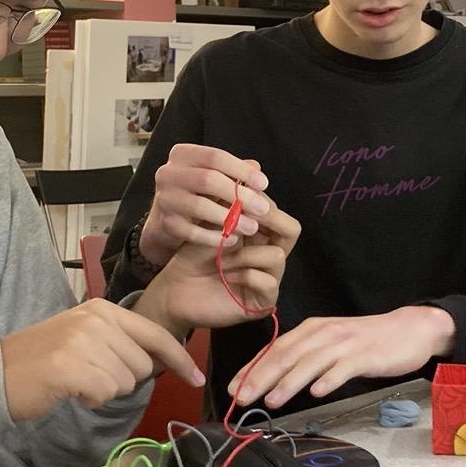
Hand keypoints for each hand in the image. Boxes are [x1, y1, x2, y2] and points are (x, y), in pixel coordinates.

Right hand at [0, 299, 205, 419]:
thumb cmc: (41, 362)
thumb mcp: (83, 337)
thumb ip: (119, 342)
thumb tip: (158, 361)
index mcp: (103, 309)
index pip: (155, 334)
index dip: (180, 359)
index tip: (197, 377)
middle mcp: (96, 318)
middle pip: (143, 365)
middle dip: (123, 380)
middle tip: (90, 377)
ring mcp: (83, 340)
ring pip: (126, 381)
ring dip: (105, 390)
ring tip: (76, 381)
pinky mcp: (70, 366)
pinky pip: (106, 393)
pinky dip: (91, 399)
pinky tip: (71, 391)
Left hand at [135, 202, 300, 332]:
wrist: (174, 288)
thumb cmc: (192, 255)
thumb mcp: (211, 220)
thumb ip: (231, 198)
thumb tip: (254, 163)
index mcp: (260, 236)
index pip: (278, 213)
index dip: (261, 203)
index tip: (237, 201)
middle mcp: (269, 256)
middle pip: (291, 230)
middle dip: (266, 220)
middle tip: (243, 220)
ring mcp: (269, 280)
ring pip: (278, 256)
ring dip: (246, 253)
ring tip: (221, 257)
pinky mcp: (262, 302)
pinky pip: (268, 282)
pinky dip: (245, 275)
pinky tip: (225, 275)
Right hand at [139, 144, 272, 266]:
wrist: (167, 217)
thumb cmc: (197, 192)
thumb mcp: (214, 176)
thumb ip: (233, 171)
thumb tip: (256, 167)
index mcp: (182, 154)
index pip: (215, 157)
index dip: (242, 170)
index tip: (263, 184)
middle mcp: (168, 173)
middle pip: (208, 180)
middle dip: (240, 195)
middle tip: (263, 209)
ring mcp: (164, 199)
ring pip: (200, 206)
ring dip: (230, 219)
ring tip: (251, 227)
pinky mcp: (165, 223)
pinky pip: (192, 232)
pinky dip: (215, 237)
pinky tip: (232, 240)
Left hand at [230, 306, 455, 408]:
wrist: (410, 328)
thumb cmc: (367, 340)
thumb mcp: (331, 342)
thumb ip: (305, 356)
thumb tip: (274, 378)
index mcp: (312, 329)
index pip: (275, 349)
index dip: (252, 368)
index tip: (233, 387)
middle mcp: (325, 333)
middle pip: (287, 356)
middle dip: (261, 377)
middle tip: (241, 397)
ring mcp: (345, 344)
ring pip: (311, 363)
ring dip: (289, 382)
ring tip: (271, 401)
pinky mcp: (366, 356)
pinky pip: (344, 369)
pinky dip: (329, 380)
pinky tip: (317, 393)